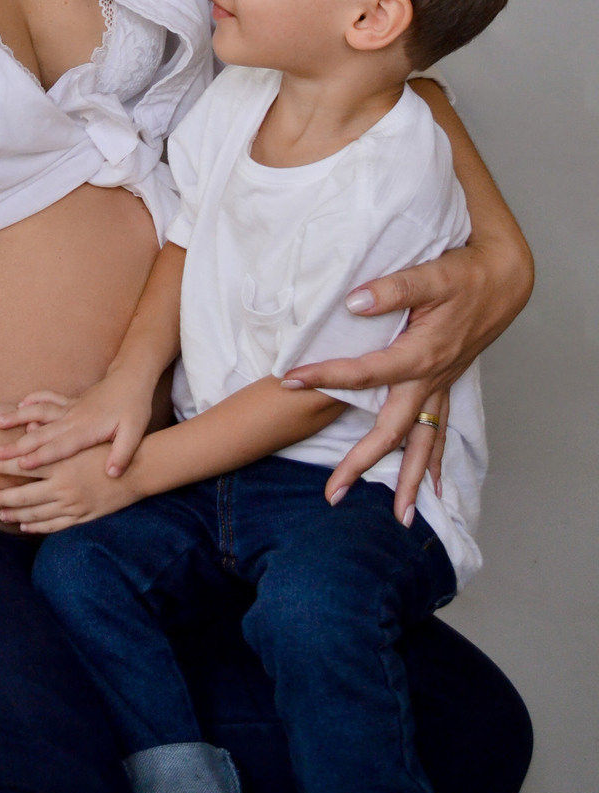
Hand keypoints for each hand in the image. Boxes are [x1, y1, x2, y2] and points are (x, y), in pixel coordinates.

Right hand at [0, 370, 153, 476]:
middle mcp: (73, 418)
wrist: (132, 378)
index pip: (59, 447)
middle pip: (40, 433)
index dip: (40, 456)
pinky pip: (47, 399)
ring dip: (17, 418)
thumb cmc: (134, 408)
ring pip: (38, 413)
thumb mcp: (135, 434)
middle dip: (17, 445)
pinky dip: (32, 400)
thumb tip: (111, 474)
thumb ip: (122, 454)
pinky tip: (19, 405)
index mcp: (86, 430)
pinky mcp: (70, 401)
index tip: (20, 464)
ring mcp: (70, 408)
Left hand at [0, 443, 137, 533]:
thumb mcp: (83, 436)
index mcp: (63, 465)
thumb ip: (56, 433)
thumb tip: (29, 426)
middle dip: (3, 496)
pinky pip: (56, 525)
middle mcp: (65, 487)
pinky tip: (25, 526)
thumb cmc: (111, 446)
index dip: (6, 465)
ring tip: (1, 512)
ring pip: (38, 513)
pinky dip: (39, 526)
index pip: (26, 466)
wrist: (140, 469)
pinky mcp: (84, 517)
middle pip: (26, 495)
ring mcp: (74, 505)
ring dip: (17, 513)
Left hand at [284, 236, 530, 518]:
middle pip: (391, 432)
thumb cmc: (465, 275)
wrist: (503, 280)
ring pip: (422, 444)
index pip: (363, 374)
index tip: (289, 381)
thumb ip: (391, 290)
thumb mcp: (429, 275)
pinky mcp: (446, 384)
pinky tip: (430, 488)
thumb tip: (353, 303)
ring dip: (409, 481)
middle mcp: (429, 379)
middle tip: (334, 494)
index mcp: (419, 354)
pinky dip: (434, 462)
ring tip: (399, 518)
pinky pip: (440, 433)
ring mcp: (440, 386)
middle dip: (361, 464)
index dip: (324, 377)